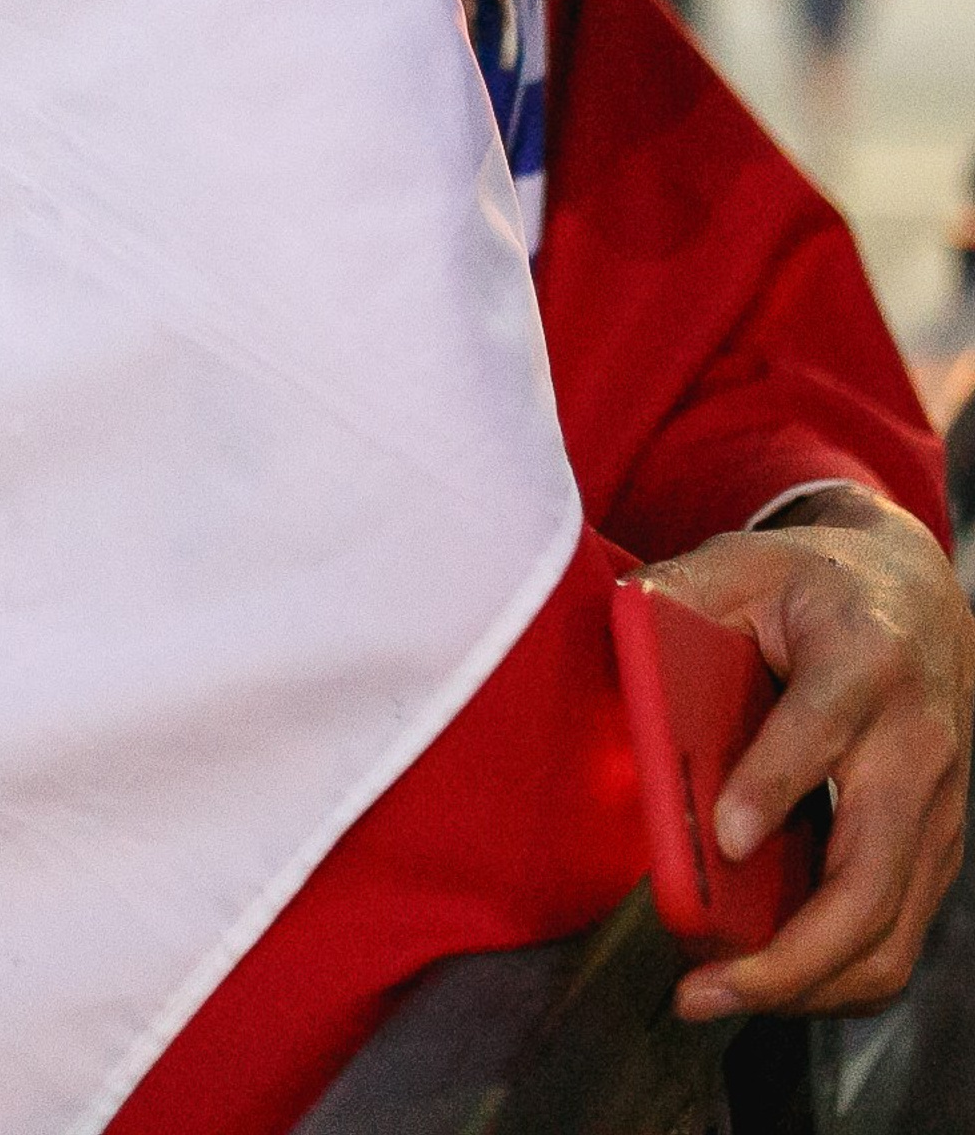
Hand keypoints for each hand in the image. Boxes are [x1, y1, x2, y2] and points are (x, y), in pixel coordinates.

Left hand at [637, 486, 971, 1020]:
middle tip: (702, 983)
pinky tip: (763, 981)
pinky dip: (833, 975)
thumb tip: (619, 634)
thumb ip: (679, 594)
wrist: (914, 591)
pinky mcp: (936, 848)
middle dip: (791, 948)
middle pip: (870, 871)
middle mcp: (918, 744)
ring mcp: (940, 808)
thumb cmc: (811, 584)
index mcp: (865, 660)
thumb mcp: (743, 562)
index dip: (775, 785)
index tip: (724, 839)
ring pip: (891, 928)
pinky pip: (896, 934)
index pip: (822, 729)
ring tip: (716, 996)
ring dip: (807, 982)